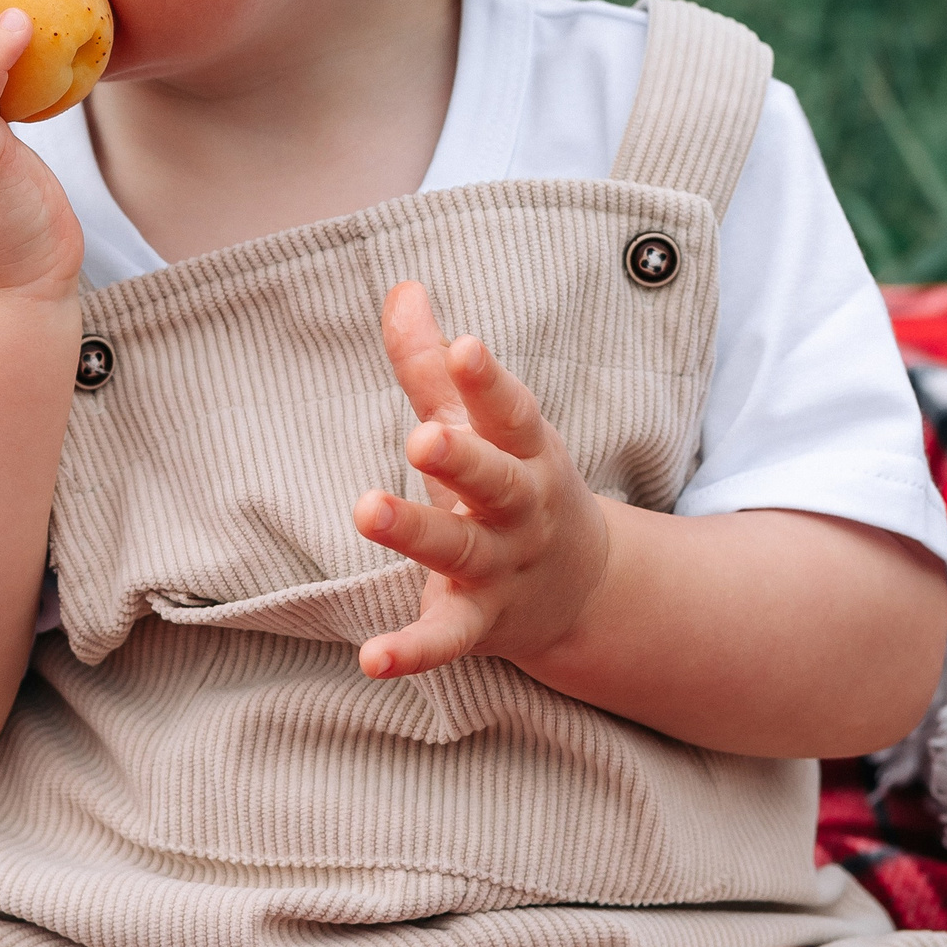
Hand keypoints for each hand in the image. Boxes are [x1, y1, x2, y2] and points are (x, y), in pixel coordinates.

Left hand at [352, 281, 610, 679]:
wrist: (582, 588)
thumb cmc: (511, 482)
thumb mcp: (480, 425)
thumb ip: (430, 365)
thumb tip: (402, 288)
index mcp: (523, 451)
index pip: (508, 411)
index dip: (487, 379)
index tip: (462, 346)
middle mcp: (519, 509)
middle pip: (494, 481)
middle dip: (462, 458)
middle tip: (421, 437)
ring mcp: (500, 568)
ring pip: (460, 551)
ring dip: (415, 532)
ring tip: (365, 509)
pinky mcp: (477, 622)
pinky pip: (445, 639)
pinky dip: (411, 651)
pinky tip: (370, 658)